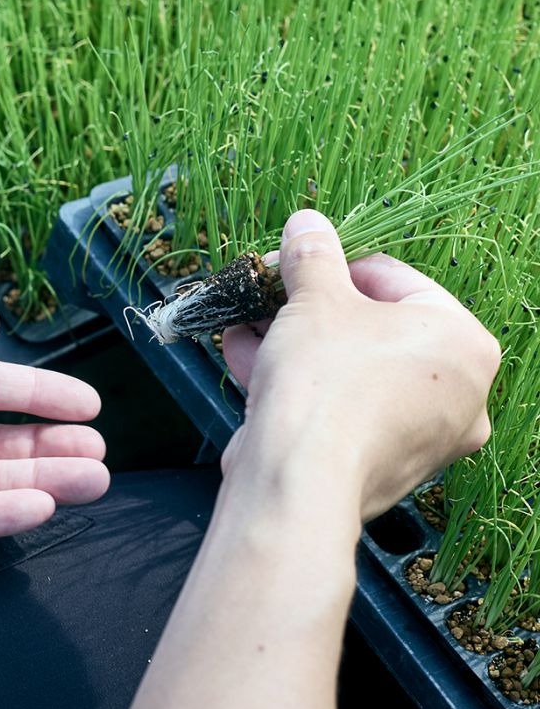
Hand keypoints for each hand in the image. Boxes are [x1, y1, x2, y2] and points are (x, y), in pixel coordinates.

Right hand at [222, 210, 500, 521]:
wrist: (299, 484)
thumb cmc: (324, 380)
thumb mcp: (315, 300)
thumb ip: (313, 255)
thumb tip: (307, 223)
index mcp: (463, 344)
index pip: (394, 280)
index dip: (335, 267)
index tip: (294, 265)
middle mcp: (457, 395)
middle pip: (369, 329)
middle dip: (308, 310)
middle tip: (268, 295)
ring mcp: (421, 437)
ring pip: (349, 371)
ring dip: (293, 343)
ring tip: (246, 324)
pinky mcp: (380, 465)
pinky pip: (339, 408)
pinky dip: (299, 384)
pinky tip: (246, 358)